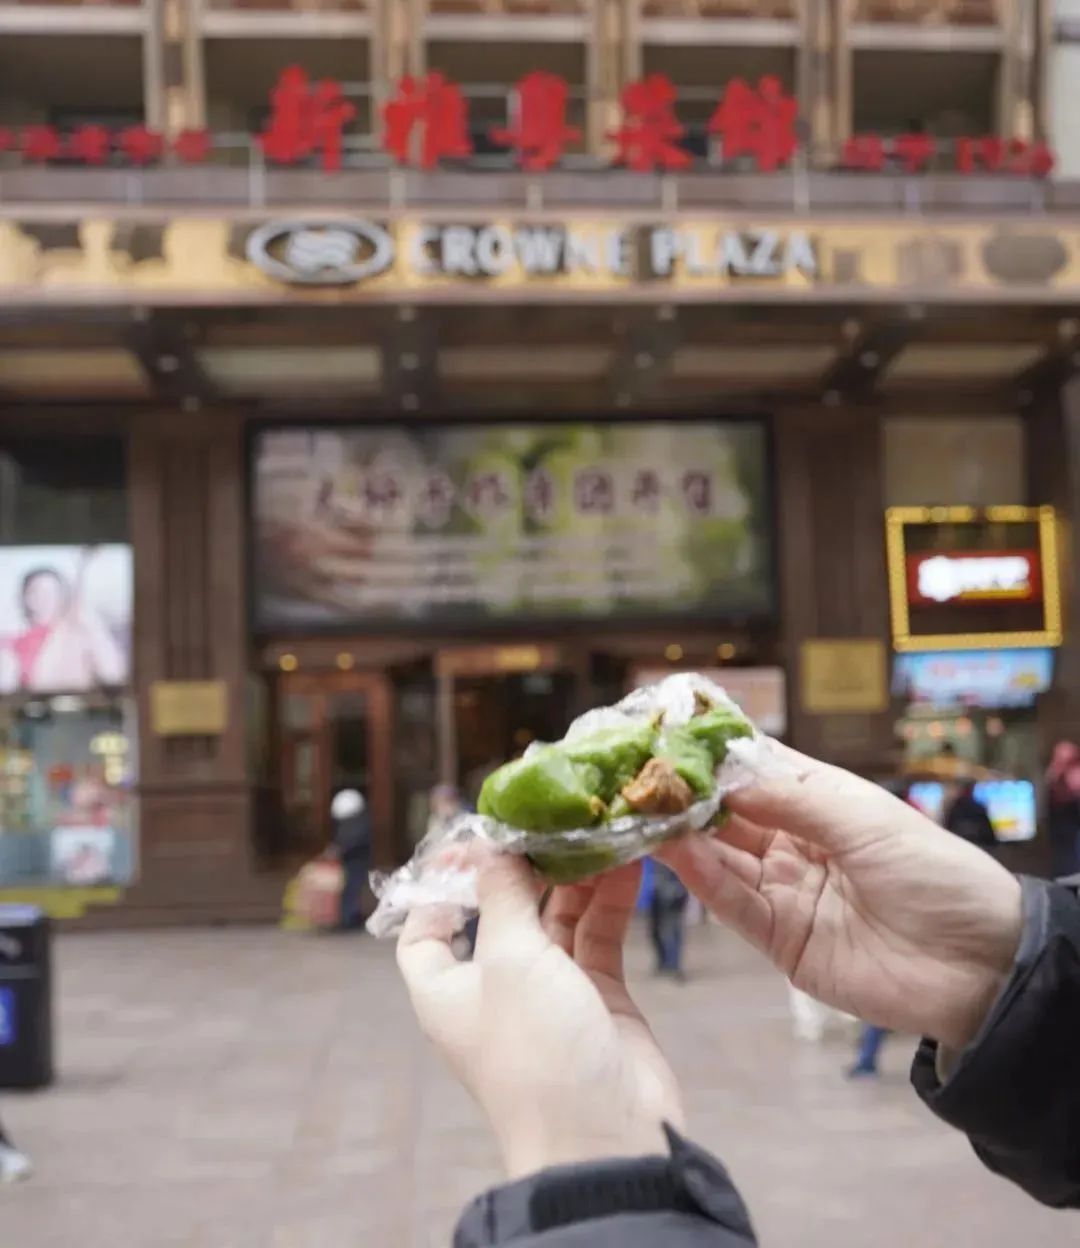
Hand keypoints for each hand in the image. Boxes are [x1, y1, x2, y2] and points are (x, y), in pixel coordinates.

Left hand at [397, 849, 682, 1178]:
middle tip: (549, 819)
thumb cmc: (536, 1051)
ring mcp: (549, 992)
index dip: (438, 887)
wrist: (606, 1137)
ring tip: (595, 831)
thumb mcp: (508, 960)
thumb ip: (502, 895)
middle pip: (500, 913)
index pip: (424, 932)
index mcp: (447, 989)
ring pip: (555, 920)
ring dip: (573, 878)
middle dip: (522, 868)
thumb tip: (491, 847)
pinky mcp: (597, 998)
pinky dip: (609, 903)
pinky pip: (598, 937)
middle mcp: (493, 988)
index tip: (469, 843)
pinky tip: (626, 865)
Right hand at [658, 743, 1022, 1050]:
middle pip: (727, 816)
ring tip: (645, 812)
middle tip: (641, 777)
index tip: (668, 734)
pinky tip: (675, 854)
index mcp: (821, 803)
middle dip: (687, 797)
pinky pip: (733, 904)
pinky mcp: (779, 939)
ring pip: (720, 859)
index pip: (755, 769)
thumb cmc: (934, 872)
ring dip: (683, 837)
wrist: (977, 964)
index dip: (714, 754)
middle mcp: (794, 842)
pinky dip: (702, 880)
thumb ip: (792, 800)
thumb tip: (726, 781)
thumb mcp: (865, 820)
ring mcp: (784, 891)